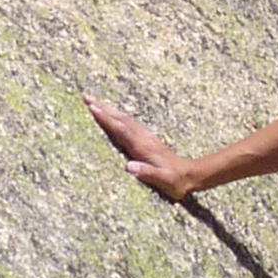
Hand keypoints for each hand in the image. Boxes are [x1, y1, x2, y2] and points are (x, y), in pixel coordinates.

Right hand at [86, 97, 200, 204]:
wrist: (191, 175)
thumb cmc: (175, 180)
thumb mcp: (162, 180)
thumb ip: (146, 172)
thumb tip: (128, 167)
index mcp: (143, 147)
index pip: (121, 129)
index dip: (106, 119)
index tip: (92, 108)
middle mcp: (143, 138)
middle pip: (120, 119)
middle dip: (103, 108)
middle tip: (87, 97)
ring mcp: (146, 137)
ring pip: (125, 119)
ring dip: (110, 110)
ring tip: (95, 102)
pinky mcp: (148, 140)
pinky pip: (130, 124)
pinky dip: (119, 117)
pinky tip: (115, 116)